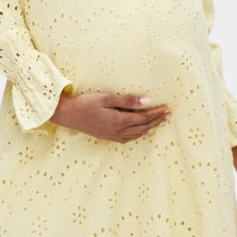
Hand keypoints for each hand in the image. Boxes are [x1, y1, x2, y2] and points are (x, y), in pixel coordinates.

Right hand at [50, 91, 170, 142]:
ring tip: (159, 123)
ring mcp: (112, 136)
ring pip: (137, 134)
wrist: (67, 115)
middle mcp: (118, 131)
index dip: (156, 113)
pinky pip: (128, 138)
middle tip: (168, 116)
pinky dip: (138, 135)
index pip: (143, 118)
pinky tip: (140, 131)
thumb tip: (147, 102)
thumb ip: (128, 100)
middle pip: (143, 127)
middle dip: (157, 121)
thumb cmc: (85, 103)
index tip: (167, 109)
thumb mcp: (107, 98)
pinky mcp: (107, 137)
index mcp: (119, 121)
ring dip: (149, 128)